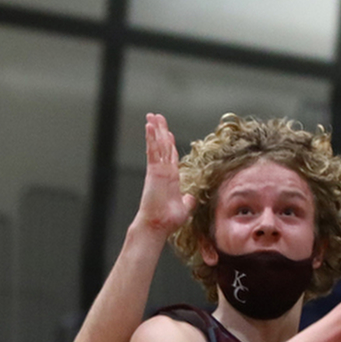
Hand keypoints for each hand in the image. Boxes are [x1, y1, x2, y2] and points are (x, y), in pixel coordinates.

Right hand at [133, 114, 195, 236]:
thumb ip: (188, 201)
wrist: (158, 225)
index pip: (170, 157)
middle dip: (161, 131)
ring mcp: (158, 170)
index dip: (170, 144)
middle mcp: (163, 171)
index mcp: (171, 178)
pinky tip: (149, 127)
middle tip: (157, 117)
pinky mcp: (153, 171)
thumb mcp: (184, 208)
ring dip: (155, 130)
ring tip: (152, 116)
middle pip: (163, 146)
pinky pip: (152, 151)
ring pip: (157, 145)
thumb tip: (191, 197)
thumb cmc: (168, 220)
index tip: (169, 133)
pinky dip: (151, 138)